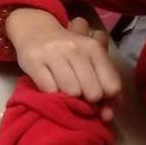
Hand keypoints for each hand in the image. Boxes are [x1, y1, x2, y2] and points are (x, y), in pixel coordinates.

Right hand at [5, 9, 120, 120]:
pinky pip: (50, 90)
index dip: (107, 98)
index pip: (112, 86)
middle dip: (88, 99)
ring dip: (68, 97)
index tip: (98, 96)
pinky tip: (50, 86)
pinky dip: (51, 94)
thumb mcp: (91, 60)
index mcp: (94, 48)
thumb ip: (106, 86)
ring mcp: (53, 53)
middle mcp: (75, 49)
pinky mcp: (33, 60)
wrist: (35, 29)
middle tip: (79, 94)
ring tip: (64, 89)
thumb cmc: (69, 51)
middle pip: (93, 93)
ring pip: (72, 92)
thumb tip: (107, 114)